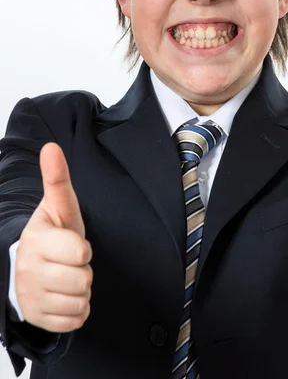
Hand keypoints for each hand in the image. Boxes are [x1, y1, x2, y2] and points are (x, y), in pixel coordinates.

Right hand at [15, 142, 92, 332]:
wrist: (25, 267)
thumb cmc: (52, 234)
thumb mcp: (57, 206)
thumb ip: (57, 179)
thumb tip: (51, 147)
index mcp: (36, 241)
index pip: (80, 253)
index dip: (82, 249)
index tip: (70, 243)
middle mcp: (29, 271)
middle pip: (83, 280)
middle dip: (83, 271)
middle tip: (69, 263)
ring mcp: (31, 297)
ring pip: (80, 301)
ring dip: (80, 291)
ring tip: (66, 277)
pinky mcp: (37, 319)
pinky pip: (75, 320)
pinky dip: (76, 311)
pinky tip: (64, 296)